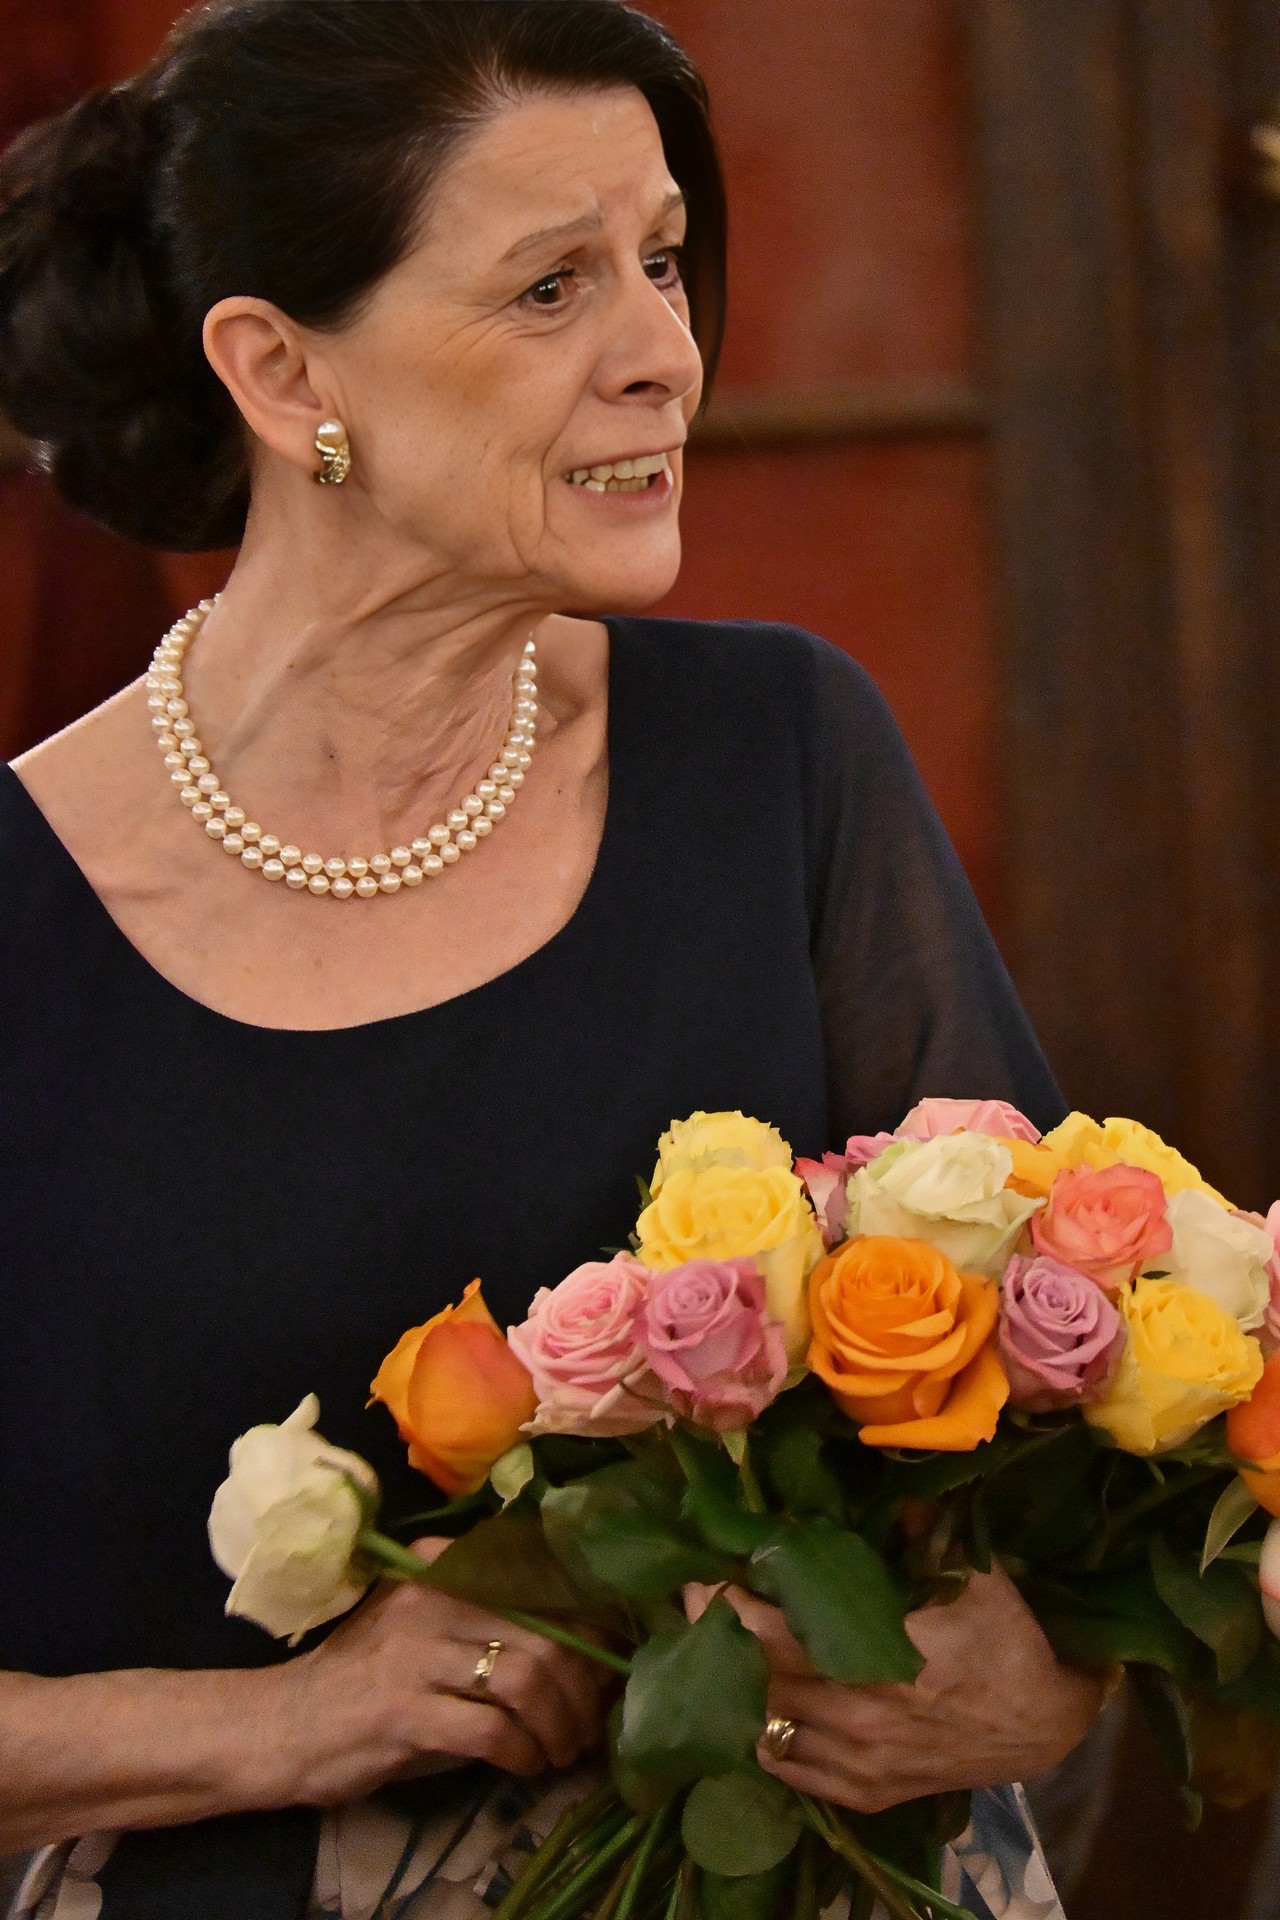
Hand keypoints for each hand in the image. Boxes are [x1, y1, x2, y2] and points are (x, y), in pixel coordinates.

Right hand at [270, 1539, 613, 1806]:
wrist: (280, 1726)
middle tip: (587, 1723)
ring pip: (526, 1679)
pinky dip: (521, 1753)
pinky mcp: (403, 1711)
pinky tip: (523, 1766)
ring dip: (558, 1725)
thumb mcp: (423, 1627)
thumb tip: (581, 1639)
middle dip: (581, 1688)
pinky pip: (491, 1730)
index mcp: (443, 1569)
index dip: (590, 1623)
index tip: (610, 1659)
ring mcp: (415, 1652)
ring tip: (560, 1750)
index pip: (541, 1581)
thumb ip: (487, 1618)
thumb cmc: (363, 1679)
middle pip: (546, 1635)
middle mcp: (432, 1597)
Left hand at [686, 1563, 1102, 1814]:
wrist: (1045, 1724)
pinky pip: (789, 1771)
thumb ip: (914, 1526)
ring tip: (720, 1648)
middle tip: (703, 1598)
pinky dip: (764, 1736)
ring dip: (735, 1689)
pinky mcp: (865, 1795)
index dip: (729, 1603)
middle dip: (720, 1638)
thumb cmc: (1006, 1638)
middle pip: (756, 1681)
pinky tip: (755, 1703)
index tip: (708, 1572)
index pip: (773, 1634)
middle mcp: (860, 1719)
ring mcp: (859, 1765)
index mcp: (881, 1660)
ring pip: (763, 1731)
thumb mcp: (971, 1573)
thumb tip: (865, 1476)